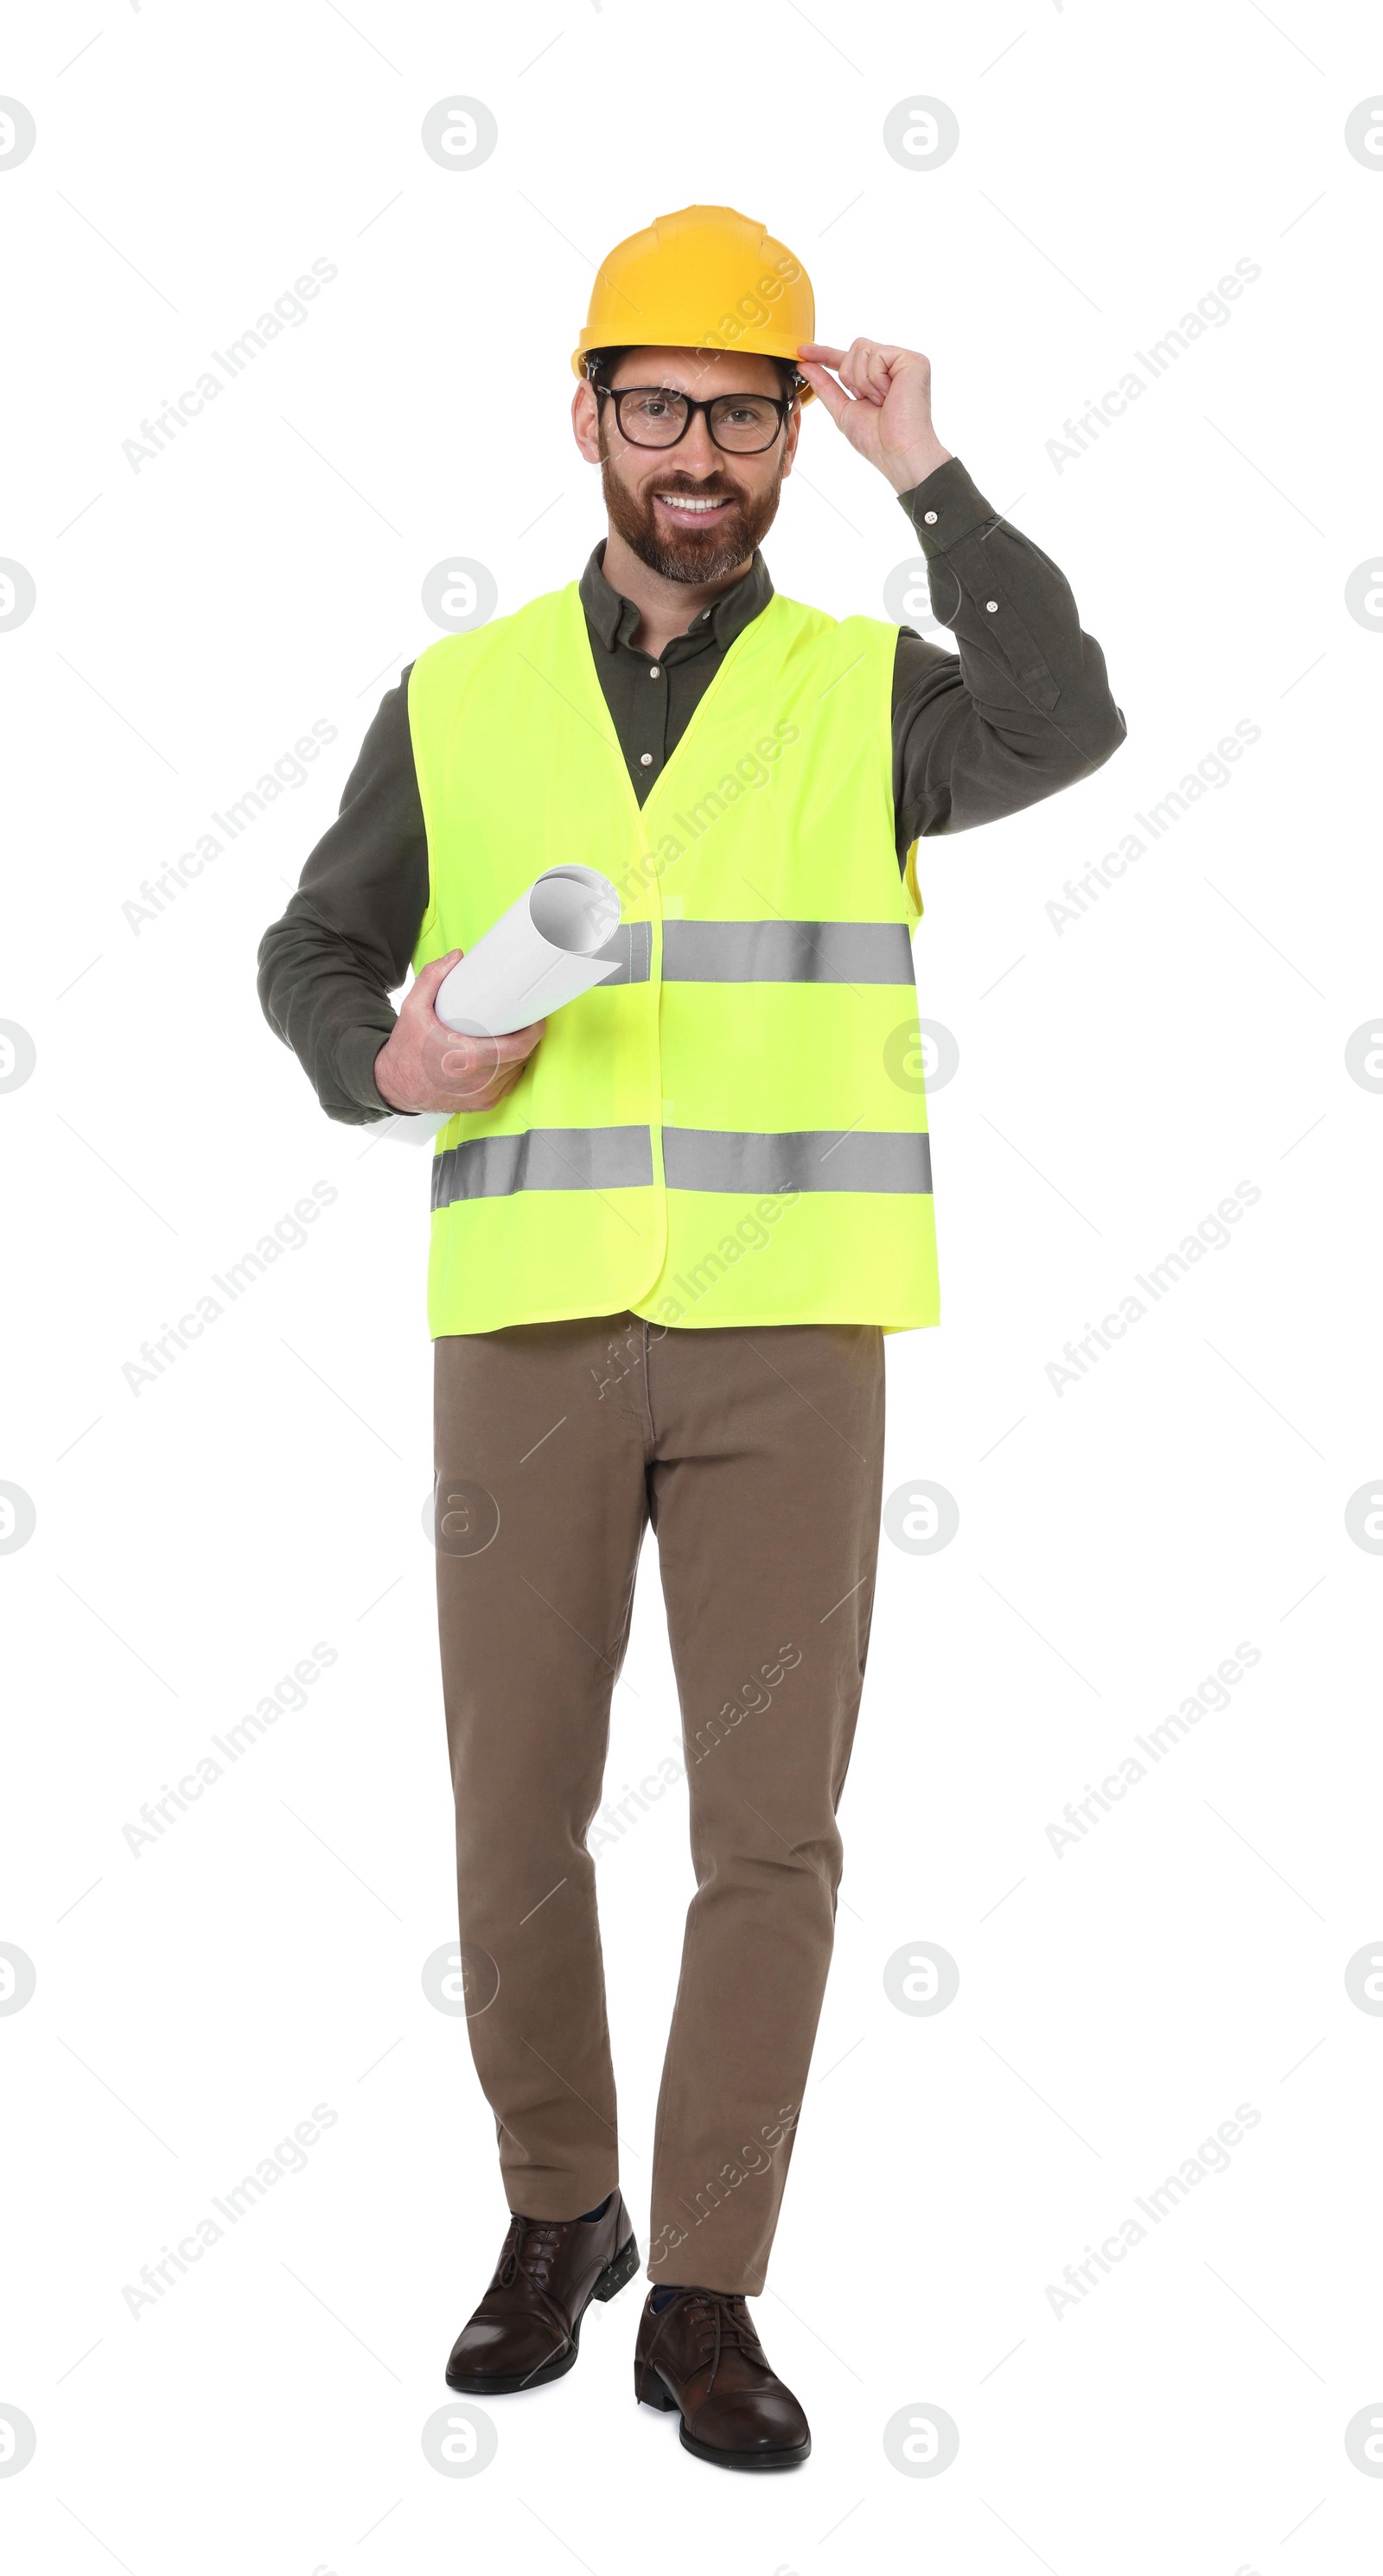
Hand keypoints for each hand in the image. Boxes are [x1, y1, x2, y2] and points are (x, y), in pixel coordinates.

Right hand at [373, 951, 544, 1115]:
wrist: (394, 1087)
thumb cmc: (406, 1050)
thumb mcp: (413, 1009)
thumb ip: (432, 978)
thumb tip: (456, 958)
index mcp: (469, 1058)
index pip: (520, 1046)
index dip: (534, 1030)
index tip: (535, 1015)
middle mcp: (480, 1081)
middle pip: (522, 1056)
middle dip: (527, 1036)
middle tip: (522, 1019)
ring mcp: (483, 1095)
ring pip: (518, 1070)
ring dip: (520, 1053)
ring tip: (513, 1035)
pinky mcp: (483, 1104)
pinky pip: (508, 1084)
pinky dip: (510, 1069)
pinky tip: (503, 1057)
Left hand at [795, 340, 953, 492]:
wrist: (897, 452)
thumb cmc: (876, 440)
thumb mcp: (843, 409)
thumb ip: (825, 385)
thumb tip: (804, 364)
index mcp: (879, 377)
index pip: (848, 358)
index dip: (824, 354)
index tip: (801, 352)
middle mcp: (893, 365)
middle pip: (855, 348)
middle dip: (851, 377)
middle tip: (869, 402)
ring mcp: (905, 361)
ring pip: (863, 349)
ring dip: (863, 382)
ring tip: (882, 401)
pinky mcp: (914, 361)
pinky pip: (878, 354)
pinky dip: (876, 380)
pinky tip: (890, 396)